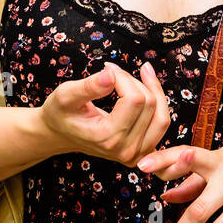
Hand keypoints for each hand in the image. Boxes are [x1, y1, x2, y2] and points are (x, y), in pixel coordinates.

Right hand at [39, 61, 170, 166]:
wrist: (60, 133)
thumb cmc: (60, 113)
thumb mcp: (65, 95)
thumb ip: (88, 86)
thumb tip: (110, 75)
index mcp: (106, 138)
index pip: (134, 100)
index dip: (123, 77)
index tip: (107, 69)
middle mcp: (125, 150)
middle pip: (149, 105)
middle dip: (134, 81)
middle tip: (115, 72)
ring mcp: (136, 153)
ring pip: (162, 116)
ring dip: (153, 89)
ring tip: (141, 72)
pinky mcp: (143, 150)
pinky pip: (161, 123)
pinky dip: (158, 102)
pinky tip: (147, 86)